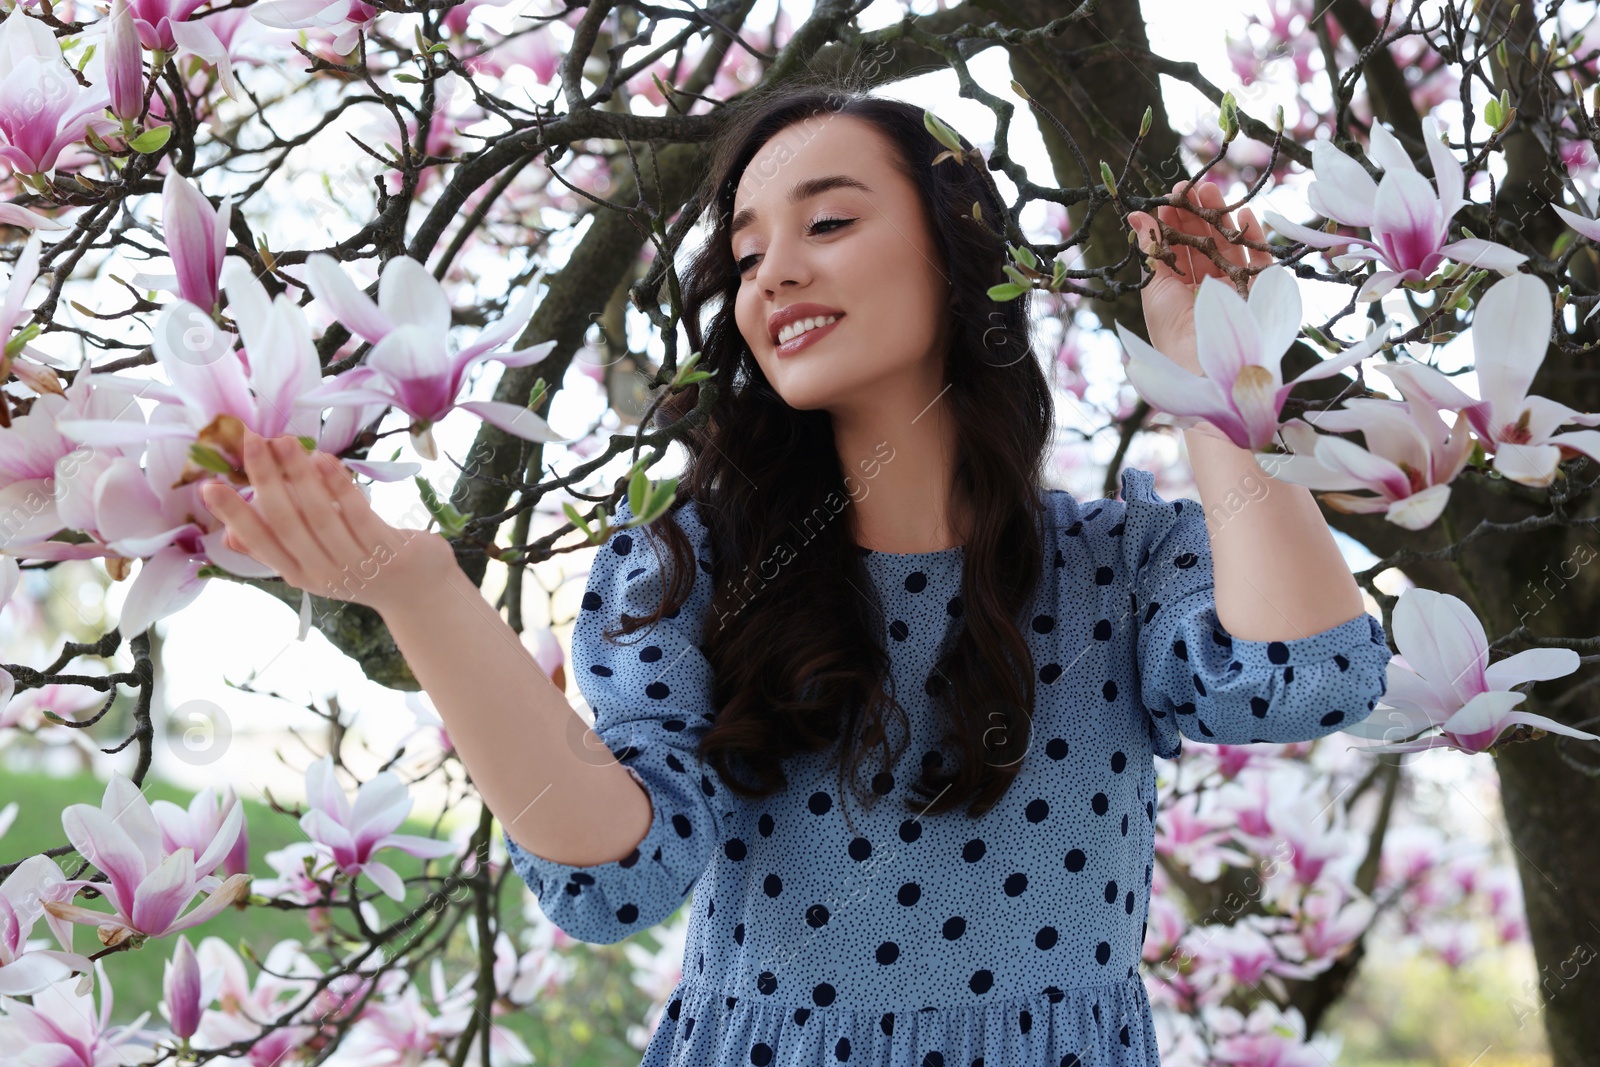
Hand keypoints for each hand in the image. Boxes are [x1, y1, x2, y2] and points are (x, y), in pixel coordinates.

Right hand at [198, 427, 453, 613]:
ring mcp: (355, 564)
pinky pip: (358, 513)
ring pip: (320, 515)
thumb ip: (278, 547)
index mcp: (300, 573)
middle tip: (250, 443)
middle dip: (265, 481)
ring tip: (283, 441)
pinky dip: (339, 486)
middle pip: (286, 524)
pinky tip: (324, 458)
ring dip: (299, 475)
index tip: (208, 486)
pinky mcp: (386, 552)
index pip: (259, 543)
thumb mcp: (316, 563)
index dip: (234, 516)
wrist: (420, 593)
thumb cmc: (362, 568)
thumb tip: (228, 536)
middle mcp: (323, 573)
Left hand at [1126, 179, 1270, 368]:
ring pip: (1230, 244)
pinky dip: (1253, 236)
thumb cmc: (1171, 332)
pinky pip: (1259, 259)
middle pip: (1205, 241)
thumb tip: (1138, 216)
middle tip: (1190, 187)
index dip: (1174, 222)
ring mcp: (1234, 287)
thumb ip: (1151, 250)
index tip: (1168, 197)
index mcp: (1180, 288)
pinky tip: (1243, 215)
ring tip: (1212, 191)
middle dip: (1197, 213)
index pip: (1178, 248)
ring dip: (1222, 216)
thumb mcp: (1155, 288)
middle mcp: (1207, 286)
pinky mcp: (1258, 290)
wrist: (1202, 364)